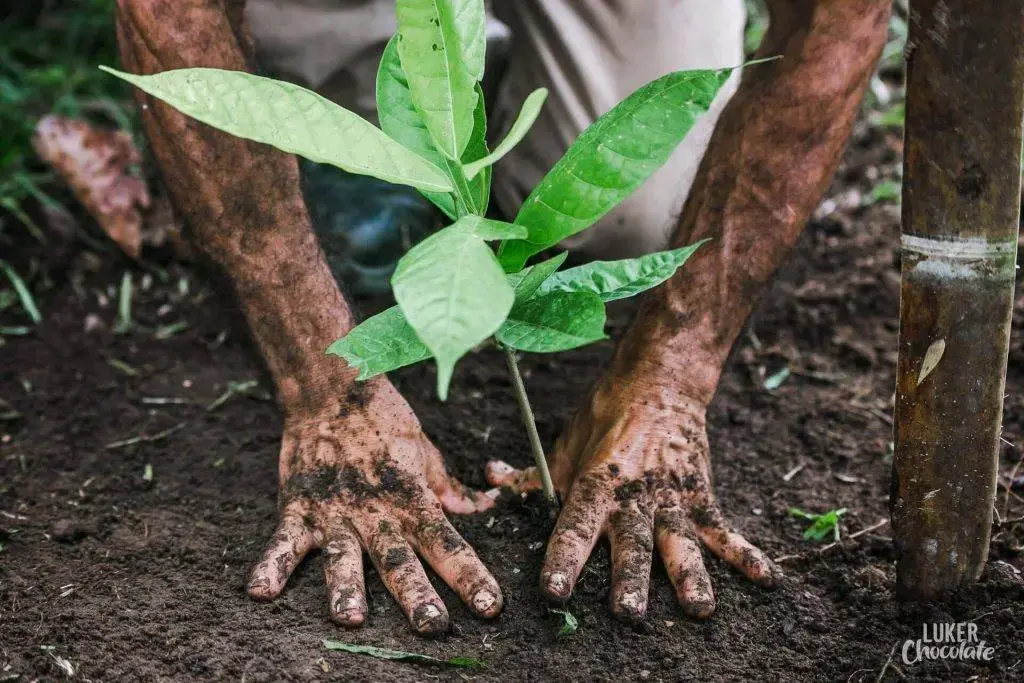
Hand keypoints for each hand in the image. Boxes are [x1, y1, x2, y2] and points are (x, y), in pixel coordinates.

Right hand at [247, 379, 500, 634]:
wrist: (330, 389)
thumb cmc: (383, 419)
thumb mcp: (425, 450)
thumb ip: (448, 486)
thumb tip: (483, 507)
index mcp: (411, 498)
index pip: (447, 543)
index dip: (470, 576)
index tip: (490, 607)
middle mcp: (375, 512)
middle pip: (399, 560)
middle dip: (416, 595)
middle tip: (432, 625)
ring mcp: (334, 512)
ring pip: (342, 557)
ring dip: (346, 589)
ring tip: (351, 619)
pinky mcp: (298, 507)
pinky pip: (283, 541)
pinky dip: (270, 565)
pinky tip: (260, 591)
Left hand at [487, 377, 779, 621]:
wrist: (659, 382)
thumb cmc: (604, 416)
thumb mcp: (563, 446)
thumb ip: (530, 477)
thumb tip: (489, 483)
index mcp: (595, 486)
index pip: (573, 529)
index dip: (562, 559)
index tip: (554, 591)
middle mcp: (633, 498)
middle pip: (630, 545)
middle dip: (630, 579)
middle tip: (628, 612)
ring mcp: (671, 499)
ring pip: (679, 543)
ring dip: (689, 576)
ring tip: (698, 608)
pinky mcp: (701, 496)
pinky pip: (724, 530)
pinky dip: (747, 554)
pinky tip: (766, 579)